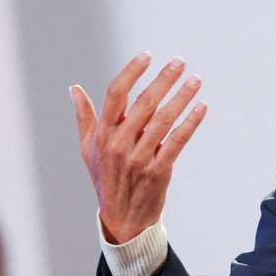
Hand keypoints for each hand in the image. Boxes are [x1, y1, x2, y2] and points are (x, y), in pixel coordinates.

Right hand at [70, 52, 207, 242]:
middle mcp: (119, 144)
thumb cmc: (106, 180)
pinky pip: (177, 141)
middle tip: (179, 62)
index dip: (131, 73)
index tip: (147, 56)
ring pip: (164, 120)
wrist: (122, 219)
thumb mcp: (89, 150)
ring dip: (181, 97)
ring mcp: (139, 158)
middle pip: (144, 103)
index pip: (116, 95)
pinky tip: (201, 107)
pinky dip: (190, 123)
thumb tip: (74, 89)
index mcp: (102, 135)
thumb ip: (84, 117)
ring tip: (195, 80)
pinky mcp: (158, 171)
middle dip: (164, 80)